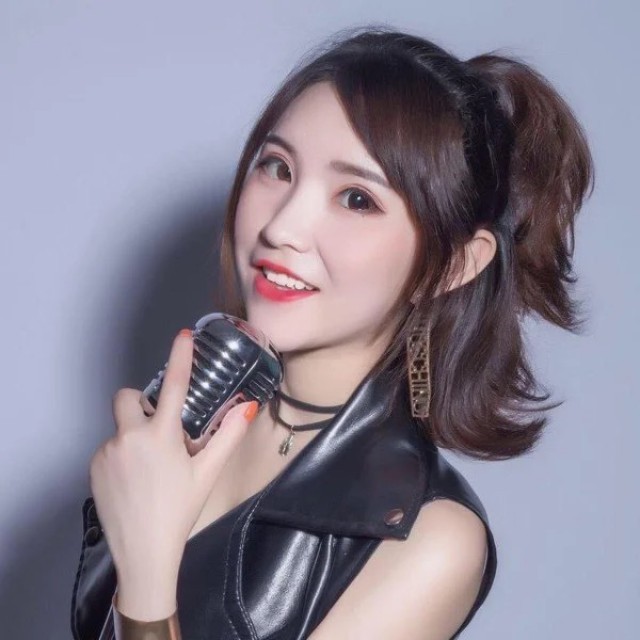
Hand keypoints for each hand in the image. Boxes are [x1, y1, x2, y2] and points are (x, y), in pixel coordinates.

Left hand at [89, 329, 256, 581]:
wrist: (143, 552)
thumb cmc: (180, 510)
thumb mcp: (208, 473)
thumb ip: (228, 436)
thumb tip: (247, 406)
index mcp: (160, 435)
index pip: (173, 385)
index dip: (179, 356)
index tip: (183, 335)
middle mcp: (128, 437)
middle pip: (126, 397)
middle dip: (140, 404)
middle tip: (159, 430)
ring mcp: (106, 452)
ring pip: (119, 428)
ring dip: (133, 436)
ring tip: (149, 469)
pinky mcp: (93, 468)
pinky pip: (109, 448)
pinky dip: (121, 456)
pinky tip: (134, 482)